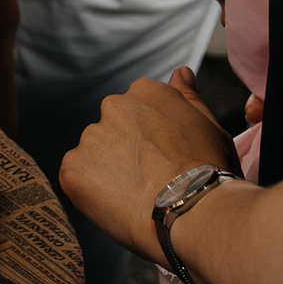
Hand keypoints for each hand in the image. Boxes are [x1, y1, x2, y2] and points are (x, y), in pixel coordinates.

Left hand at [60, 68, 239, 261]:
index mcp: (145, 92)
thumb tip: (181, 73)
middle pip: (113, 131)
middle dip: (126, 152)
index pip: (137, 111)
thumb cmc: (209, 171)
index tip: (163, 159)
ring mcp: (91, 136)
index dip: (151, 140)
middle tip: (150, 181)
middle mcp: (113, 106)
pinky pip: (76, 178)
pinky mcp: (72, 167)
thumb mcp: (209, 126)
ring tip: (137, 196)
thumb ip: (188, 97)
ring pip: (94, 154)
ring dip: (108, 172)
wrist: (193, 210)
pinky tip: (118, 205)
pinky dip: (91, 192)